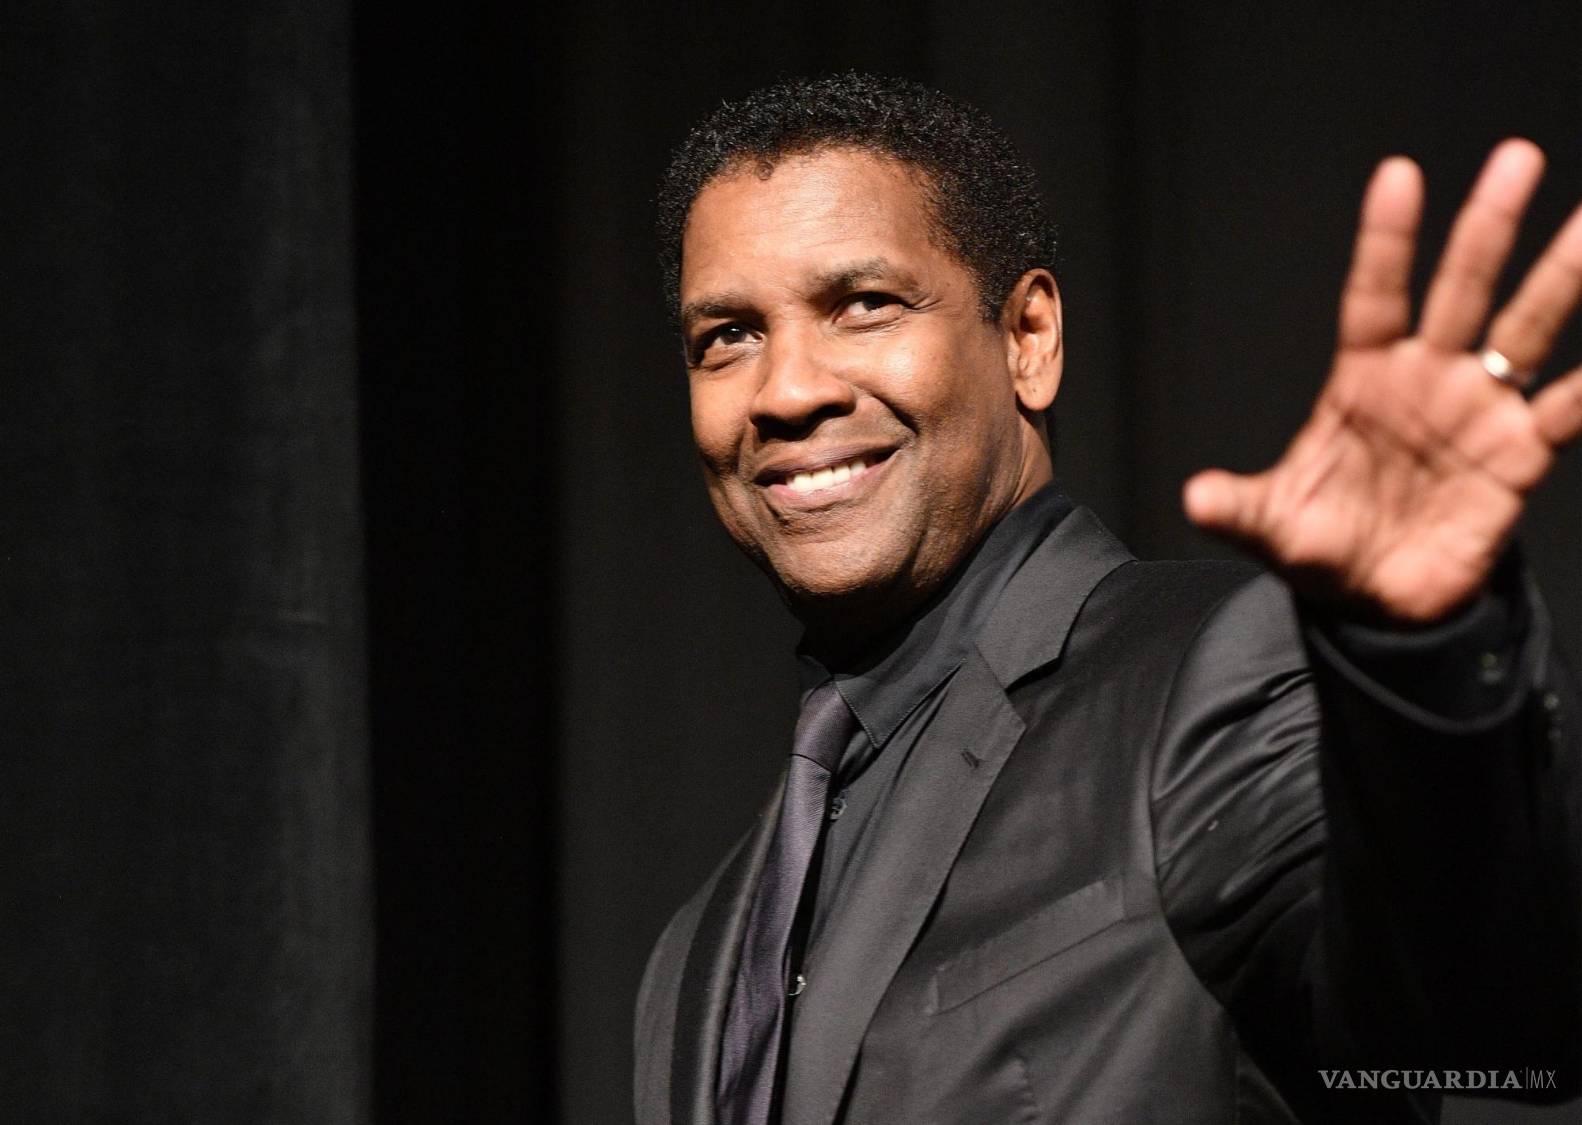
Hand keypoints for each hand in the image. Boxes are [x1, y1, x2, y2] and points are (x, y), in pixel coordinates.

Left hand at [1184, 140, 1581, 622]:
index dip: (1386, 241)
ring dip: (1560, 276)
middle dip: (1486, 227)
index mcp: (1362, 381)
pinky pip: (1569, 409)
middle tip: (1515, 158)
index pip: (1373, 297)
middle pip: (1461, 289)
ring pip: (1525, 328)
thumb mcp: (1273, 528)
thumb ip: (1241, 509)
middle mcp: (1425, 380)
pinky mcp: (1519, 455)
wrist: (1376, 605)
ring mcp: (1477, 410)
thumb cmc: (1321, 550)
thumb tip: (1196, 498)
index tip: (1399, 176)